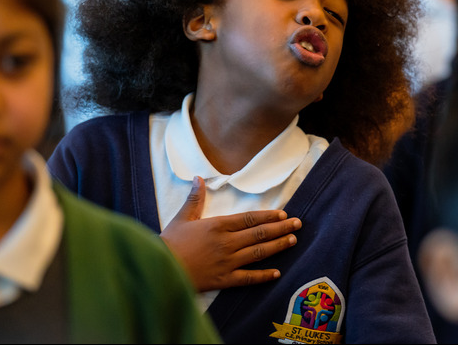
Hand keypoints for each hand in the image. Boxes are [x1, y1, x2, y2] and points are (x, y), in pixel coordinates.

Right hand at [160, 176, 301, 291]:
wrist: (160, 268)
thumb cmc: (170, 242)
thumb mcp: (182, 217)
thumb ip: (195, 198)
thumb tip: (198, 177)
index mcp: (218, 225)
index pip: (250, 219)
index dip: (268, 216)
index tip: (283, 214)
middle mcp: (227, 242)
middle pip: (259, 234)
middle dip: (280, 228)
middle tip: (297, 224)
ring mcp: (227, 262)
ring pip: (258, 253)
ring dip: (277, 246)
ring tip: (292, 241)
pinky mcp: (224, 280)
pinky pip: (248, 278)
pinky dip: (263, 276)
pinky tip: (276, 272)